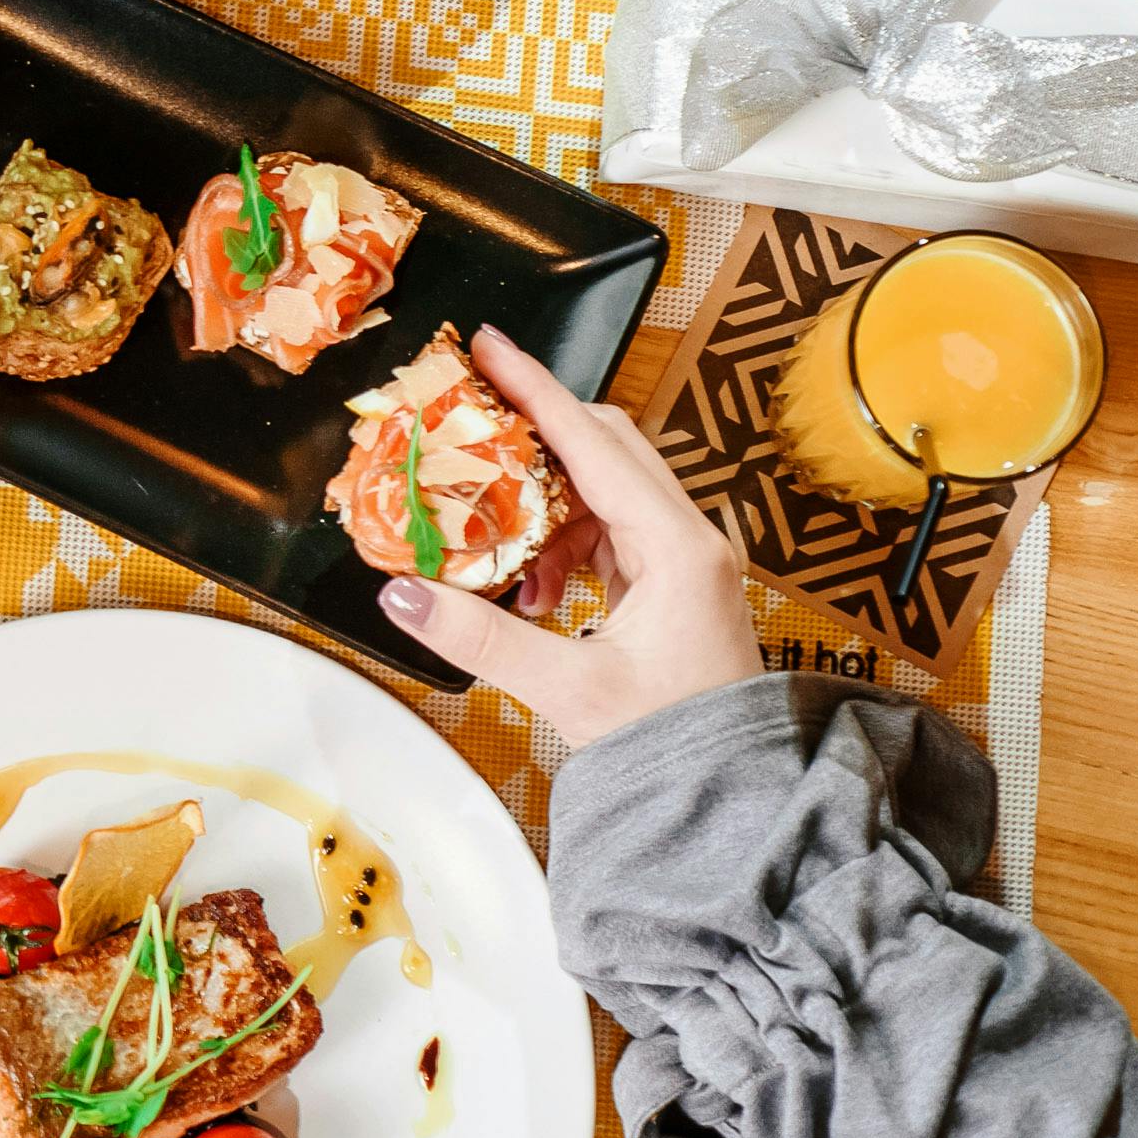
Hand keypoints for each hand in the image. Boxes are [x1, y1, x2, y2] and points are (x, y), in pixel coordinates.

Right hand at [377, 325, 761, 745]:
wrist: (735, 791)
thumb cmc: (676, 741)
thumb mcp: (569, 688)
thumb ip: (482, 638)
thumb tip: (403, 596)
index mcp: (676, 547)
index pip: (592, 442)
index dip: (534, 388)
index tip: (486, 346)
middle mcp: (690, 538)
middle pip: (604, 447)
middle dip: (534, 430)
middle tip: (470, 417)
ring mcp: (687, 557)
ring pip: (604, 487)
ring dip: (544, 500)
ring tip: (498, 544)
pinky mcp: (675, 581)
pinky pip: (610, 528)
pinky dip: (563, 540)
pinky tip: (535, 589)